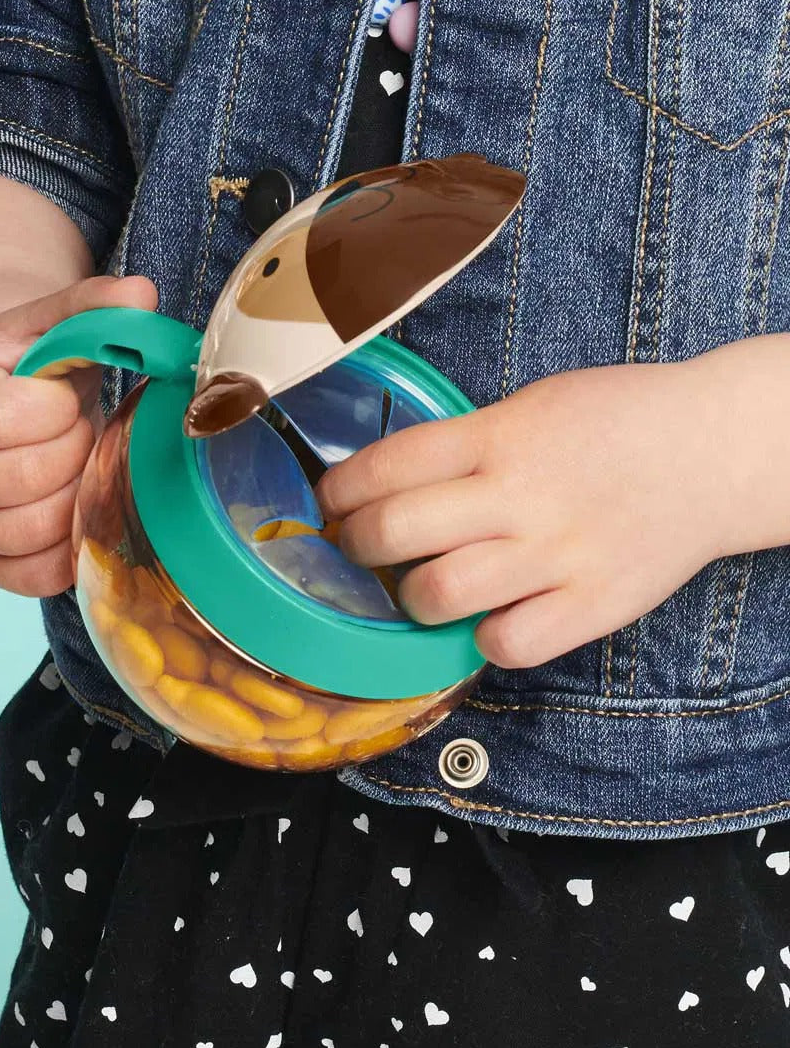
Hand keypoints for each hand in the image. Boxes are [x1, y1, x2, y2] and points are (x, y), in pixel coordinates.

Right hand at [0, 275, 158, 595]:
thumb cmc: (25, 368)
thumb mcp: (51, 324)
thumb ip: (92, 304)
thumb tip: (142, 294)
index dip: (53, 408)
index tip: (63, 396)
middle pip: (23, 478)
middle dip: (74, 449)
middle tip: (78, 430)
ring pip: (33, 530)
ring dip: (77, 494)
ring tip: (76, 464)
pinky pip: (39, 575)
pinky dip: (73, 543)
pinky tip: (78, 504)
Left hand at [315, 361, 730, 668]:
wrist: (716, 449)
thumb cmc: (620, 419)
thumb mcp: (534, 403)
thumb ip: (468, 442)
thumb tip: (394, 481)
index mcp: (498, 436)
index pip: (385, 466)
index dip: (339, 490)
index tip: (331, 501)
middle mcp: (518, 496)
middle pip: (394, 532)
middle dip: (354, 545)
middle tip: (357, 547)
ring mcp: (555, 554)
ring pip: (439, 594)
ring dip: (410, 597)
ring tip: (416, 588)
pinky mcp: (592, 604)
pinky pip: (508, 643)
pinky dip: (484, 637)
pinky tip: (489, 617)